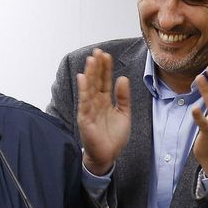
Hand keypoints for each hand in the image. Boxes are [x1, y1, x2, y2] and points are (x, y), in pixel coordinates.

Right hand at [74, 49, 130, 172]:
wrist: (108, 156)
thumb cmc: (114, 137)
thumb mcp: (124, 114)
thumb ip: (123, 97)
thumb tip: (122, 78)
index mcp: (105, 101)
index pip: (104, 81)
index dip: (105, 68)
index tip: (106, 55)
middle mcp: (96, 103)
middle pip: (96, 81)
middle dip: (96, 66)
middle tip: (97, 51)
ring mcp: (89, 110)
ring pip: (89, 88)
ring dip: (89, 74)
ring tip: (91, 60)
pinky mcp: (84, 118)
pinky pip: (84, 102)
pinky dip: (83, 90)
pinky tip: (82, 78)